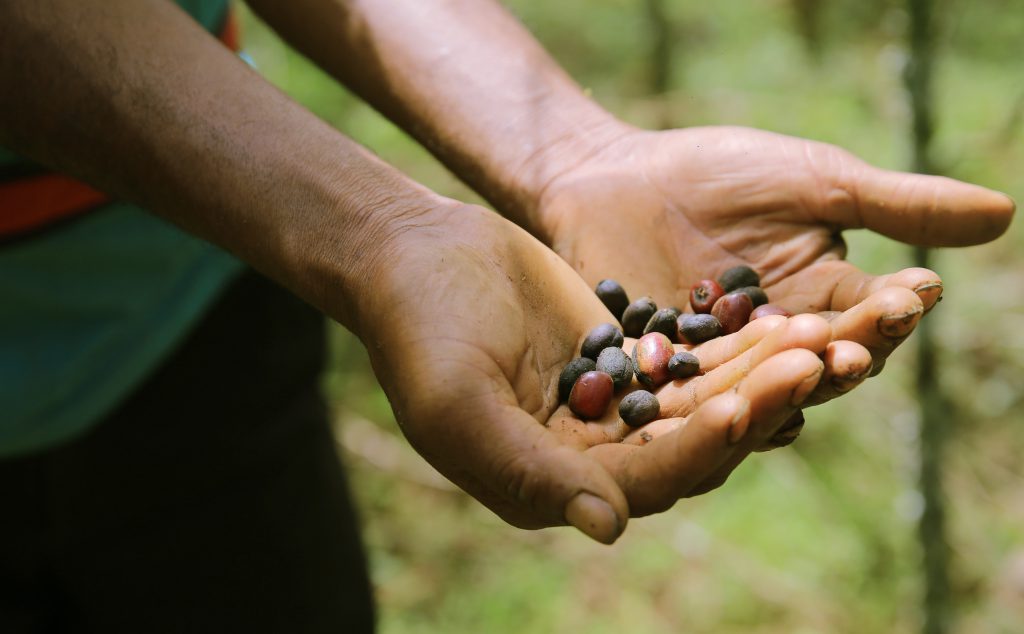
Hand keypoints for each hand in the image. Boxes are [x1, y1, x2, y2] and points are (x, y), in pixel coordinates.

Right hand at [357, 201, 859, 540]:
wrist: (415, 259)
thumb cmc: (420, 333)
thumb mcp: (459, 406)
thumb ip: (527, 471)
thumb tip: (609, 528)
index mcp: (551, 484)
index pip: (643, 482)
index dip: (693, 450)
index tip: (738, 409)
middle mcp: (592, 457)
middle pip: (691, 443)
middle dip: (753, 405)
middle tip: (812, 363)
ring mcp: (614, 407)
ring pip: (704, 400)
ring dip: (761, 373)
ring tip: (822, 335)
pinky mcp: (628, 359)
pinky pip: (695, 358)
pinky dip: (740, 342)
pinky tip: (788, 319)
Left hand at [538, 125, 1014, 402]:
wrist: (610, 175)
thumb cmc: (715, 171)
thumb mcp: (812, 181)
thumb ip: (894, 206)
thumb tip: (1004, 213)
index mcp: (822, 300)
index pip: (867, 315)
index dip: (890, 309)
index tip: (914, 294)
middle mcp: (777, 345)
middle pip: (817, 365)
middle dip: (839, 356)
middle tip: (856, 348)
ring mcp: (719, 366)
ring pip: (759, 390)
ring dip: (781, 387)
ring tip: (800, 377)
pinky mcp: (660, 379)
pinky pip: (687, 401)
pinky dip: (705, 404)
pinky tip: (722, 405)